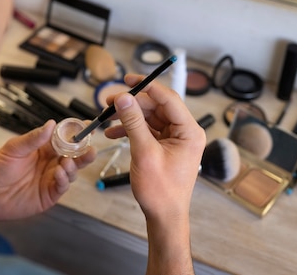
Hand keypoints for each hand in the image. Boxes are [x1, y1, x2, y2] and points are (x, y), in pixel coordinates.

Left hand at [0, 120, 95, 228]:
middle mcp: (50, 163)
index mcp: (43, 149)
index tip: (86, 125)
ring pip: (71, 172)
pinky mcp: (48, 196)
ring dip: (74, 166)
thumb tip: (51, 124)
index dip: (76, 132)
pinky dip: (63, 180)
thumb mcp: (13, 148)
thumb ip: (33, 139)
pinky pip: (62, 187)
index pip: (64, 139)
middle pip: (73, 156)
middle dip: (84, 152)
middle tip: (90, 148)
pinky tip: (59, 173)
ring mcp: (50, 179)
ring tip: (67, 162)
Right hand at [104, 75, 205, 219]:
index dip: (147, 86)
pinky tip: (112, 132)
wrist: (164, 216)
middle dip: (132, 103)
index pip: (168, 98)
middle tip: (109, 102)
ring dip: (128, 116)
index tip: (128, 80)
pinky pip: (147, 129)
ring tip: (106, 117)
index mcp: (189, 131)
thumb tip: (123, 97)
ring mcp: (175, 139)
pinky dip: (130, 129)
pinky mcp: (164, 146)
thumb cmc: (161, 191)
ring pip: (149, 117)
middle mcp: (185, 132)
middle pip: (157, 106)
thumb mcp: (144, 152)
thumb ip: (133, 122)